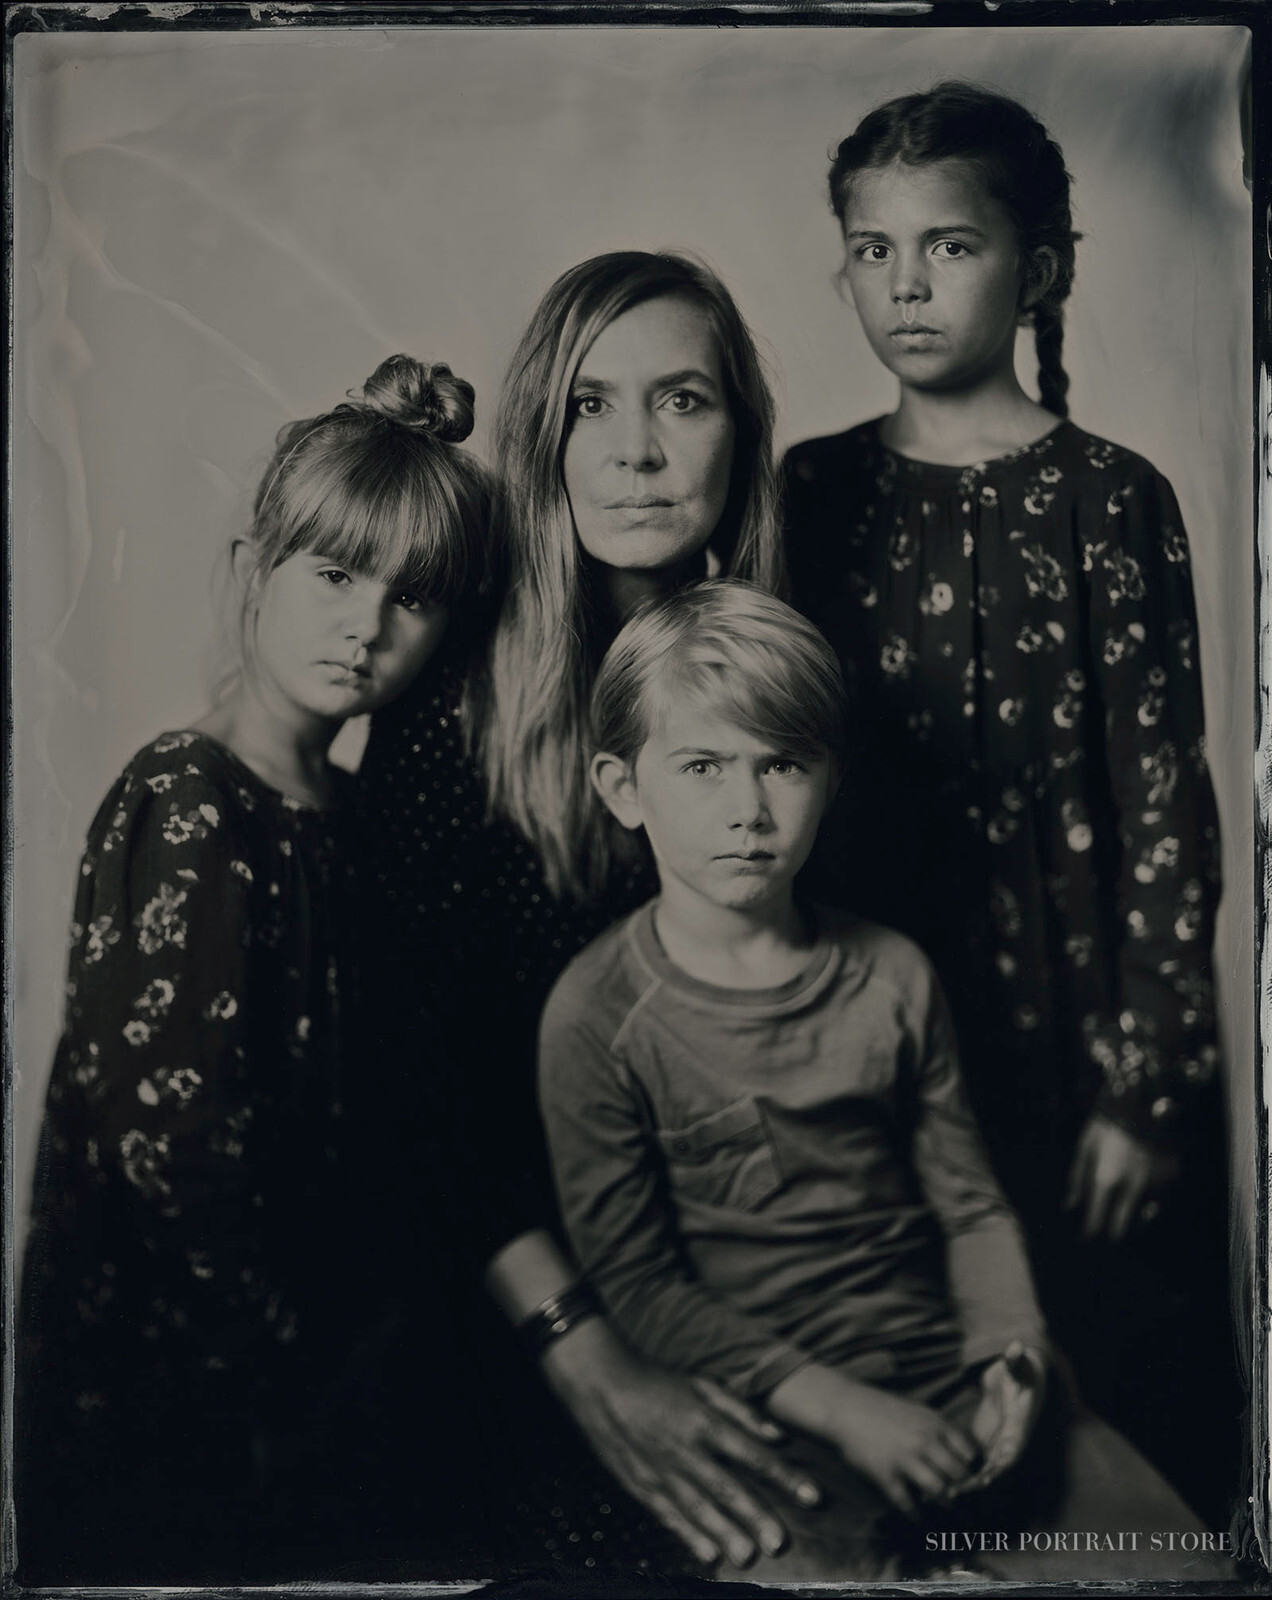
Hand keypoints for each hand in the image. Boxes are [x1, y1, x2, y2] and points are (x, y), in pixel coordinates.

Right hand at [540, 1317, 820, 1567]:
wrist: (602, 1383)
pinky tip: (707, 1554)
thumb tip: (779, 1437)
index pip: (752, 1453)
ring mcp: (662, 1470)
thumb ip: (742, 1410)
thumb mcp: (702, 1384)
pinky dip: (688, 1536)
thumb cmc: (659, 1382)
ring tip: (748, 1556)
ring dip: (725, 1533)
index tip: (812, 1498)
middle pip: (727, 1487)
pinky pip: (668, 1515)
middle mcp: (686, 1449)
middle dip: (756, 1516)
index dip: (784, 1477)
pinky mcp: (641, 1485)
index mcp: (704, 1420)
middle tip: (780, 1542)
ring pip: (699, 1507)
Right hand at [768, 1363, 977, 1518]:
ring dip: (946, 1503)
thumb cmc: (883, 1408)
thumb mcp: (917, 1410)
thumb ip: (939, 1429)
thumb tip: (963, 1453)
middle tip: (967, 1499)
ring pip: (938, 1490)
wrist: (846, 1407)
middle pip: (958, 1475)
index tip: (977, 1479)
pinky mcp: (886, 1474)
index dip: (976, 1469)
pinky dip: (916, 1514)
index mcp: (934, 1424)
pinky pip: (907, 1502)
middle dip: (964, 1490)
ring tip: (947, 1507)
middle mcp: (924, 1441)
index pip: (968, 1452)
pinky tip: (919, 1519)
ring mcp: (905, 1459)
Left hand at [957, 1341, 1046, 1494]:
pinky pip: (974, 1460)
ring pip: (983, 1469)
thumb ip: (1016, 1359)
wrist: (1020, 1374)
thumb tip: (1017, 1347)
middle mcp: (1010, 1438)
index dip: (1000, 1466)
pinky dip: (960, 1472)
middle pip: (995, 1468)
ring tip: (943, 1494)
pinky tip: (941, 1480)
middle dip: (976, 1483)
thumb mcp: (1020, 1364)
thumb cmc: (1022, 1370)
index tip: (987, 1479)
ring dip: (966, 1483)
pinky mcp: (985, 1438)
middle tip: (955, 1493)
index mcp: (1020, 1425)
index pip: (1012, 1450)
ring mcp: (996, 1440)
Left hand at [1063, 1114, 1178, 1239]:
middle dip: (1114, 1232)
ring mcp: (1155, 1185)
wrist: (1145, 1102)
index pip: (1097, 1217)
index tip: (1087, 1239)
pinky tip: (1146, 1204)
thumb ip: (1077, 1177)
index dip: (1090, 1231)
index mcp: (1106, 1180)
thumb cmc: (1108, 1124)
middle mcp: (1132, 1188)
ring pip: (1145, 1215)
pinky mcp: (1172, 1178)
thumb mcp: (1086, 1146)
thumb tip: (1069, 1205)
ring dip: (1135, 1220)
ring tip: (1128, 1221)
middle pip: (1122, 1224)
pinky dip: (1153, 1205)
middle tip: (1110, 1237)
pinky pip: (1162, 1201)